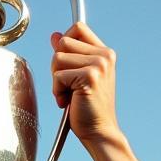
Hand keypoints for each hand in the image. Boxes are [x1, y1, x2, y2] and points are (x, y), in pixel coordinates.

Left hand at [50, 23, 119, 146]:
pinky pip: (58, 75)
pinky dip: (57, 91)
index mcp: (104, 53)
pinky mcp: (90, 76)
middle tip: (67, 86)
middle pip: (63, 43)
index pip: (78, 28)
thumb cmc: (87, 109)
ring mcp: (98, 65)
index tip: (66, 65)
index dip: (64, 43)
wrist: (99, 132)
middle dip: (57, 66)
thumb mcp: (78, 76)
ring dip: (56, 80)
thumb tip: (55, 36)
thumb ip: (70, 55)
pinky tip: (67, 102)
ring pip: (58, 58)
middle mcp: (104, 55)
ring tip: (68, 95)